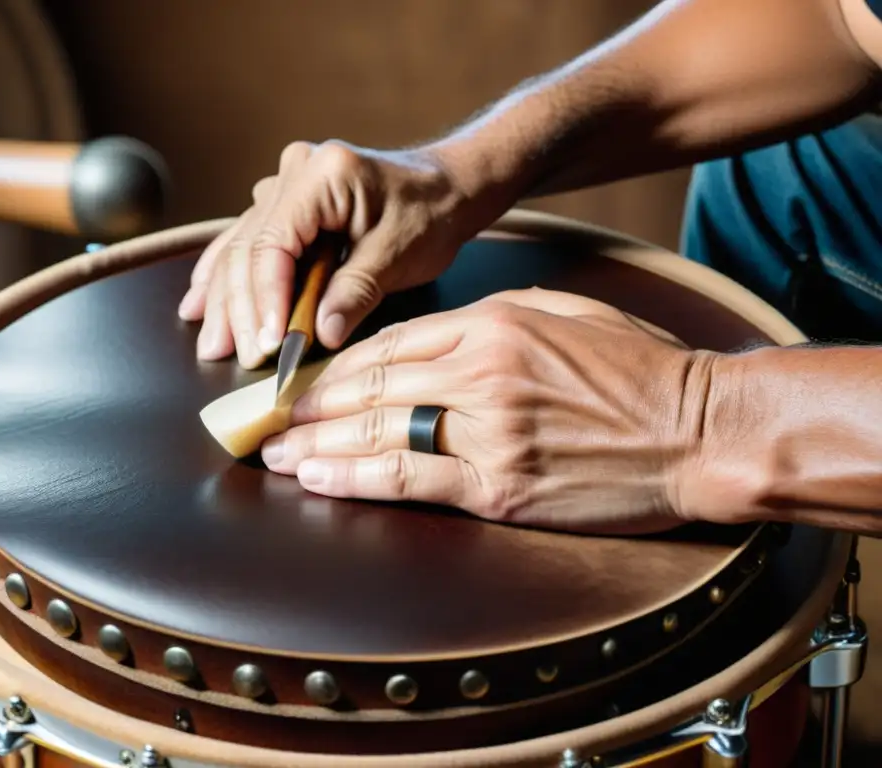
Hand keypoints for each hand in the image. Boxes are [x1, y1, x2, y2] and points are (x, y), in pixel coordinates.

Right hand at [178, 140, 471, 368]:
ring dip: (222, 298)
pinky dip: (225, 275)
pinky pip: (247, 242)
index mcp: (323, 175)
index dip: (264, 299)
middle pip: (249, 248)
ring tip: (210, 341)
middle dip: (237, 308)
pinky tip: (199, 300)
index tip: (265, 344)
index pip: (274, 244)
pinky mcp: (286, 204)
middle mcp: (294, 173)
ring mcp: (286, 186)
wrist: (448, 188)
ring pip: (240, 247)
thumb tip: (318, 337)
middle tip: (228, 355)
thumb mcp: (399, 255)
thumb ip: (356, 293)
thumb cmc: (430, 214)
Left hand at [259, 288, 715, 534]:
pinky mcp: (504, 487)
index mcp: (493, 325)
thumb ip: (492, 320)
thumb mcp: (564, 313)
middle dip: (309, 405)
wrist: (701, 428)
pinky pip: (413, 481)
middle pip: (372, 387)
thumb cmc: (638, 368)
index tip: (300, 379)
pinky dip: (359, 479)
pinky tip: (320, 480)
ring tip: (275, 453)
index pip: (389, 344)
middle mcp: (482, 374)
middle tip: (266, 418)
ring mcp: (491, 433)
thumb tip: (433, 339)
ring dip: (318, 444)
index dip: (334, 366)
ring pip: (380, 433)